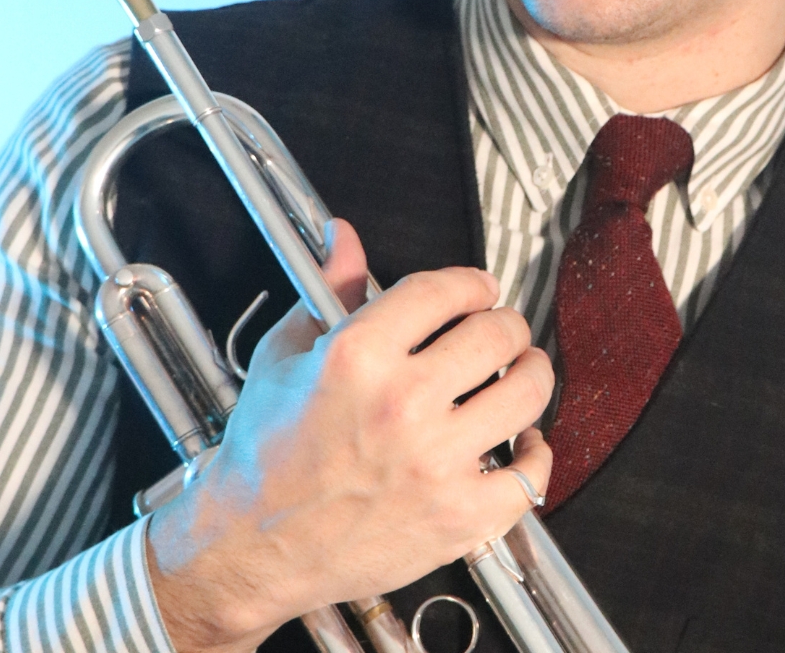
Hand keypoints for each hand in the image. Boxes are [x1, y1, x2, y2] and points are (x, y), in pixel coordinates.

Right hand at [146, 220, 553, 652]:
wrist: (248, 547)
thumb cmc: (264, 452)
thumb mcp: (286, 354)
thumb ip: (331, 289)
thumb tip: (344, 238)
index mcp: (358, 355)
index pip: (444, 291)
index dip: (472, 283)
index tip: (480, 289)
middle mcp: (401, 403)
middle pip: (496, 335)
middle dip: (507, 323)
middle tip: (503, 329)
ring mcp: (435, 463)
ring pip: (525, 394)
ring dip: (532, 373)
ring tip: (523, 370)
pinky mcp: (456, 518)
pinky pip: (529, 477)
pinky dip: (537, 455)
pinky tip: (524, 442)